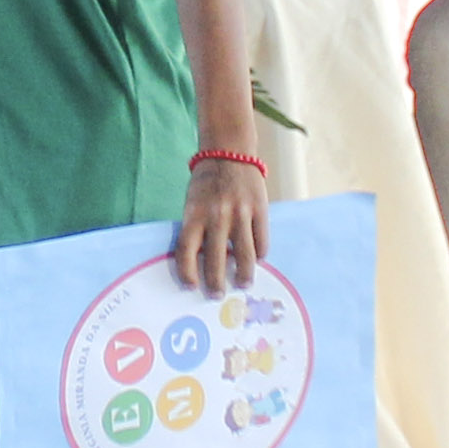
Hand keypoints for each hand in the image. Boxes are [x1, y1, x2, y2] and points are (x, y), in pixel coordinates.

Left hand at [174, 156, 267, 295]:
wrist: (229, 153)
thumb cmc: (206, 182)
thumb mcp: (192, 202)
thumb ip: (196, 228)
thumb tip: (200, 263)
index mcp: (194, 213)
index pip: (186, 251)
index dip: (187, 273)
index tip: (191, 286)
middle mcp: (216, 215)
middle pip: (216, 260)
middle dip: (216, 282)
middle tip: (216, 294)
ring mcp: (240, 213)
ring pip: (244, 255)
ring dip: (243, 275)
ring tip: (242, 284)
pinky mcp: (260, 209)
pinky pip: (261, 241)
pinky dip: (260, 254)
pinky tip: (257, 260)